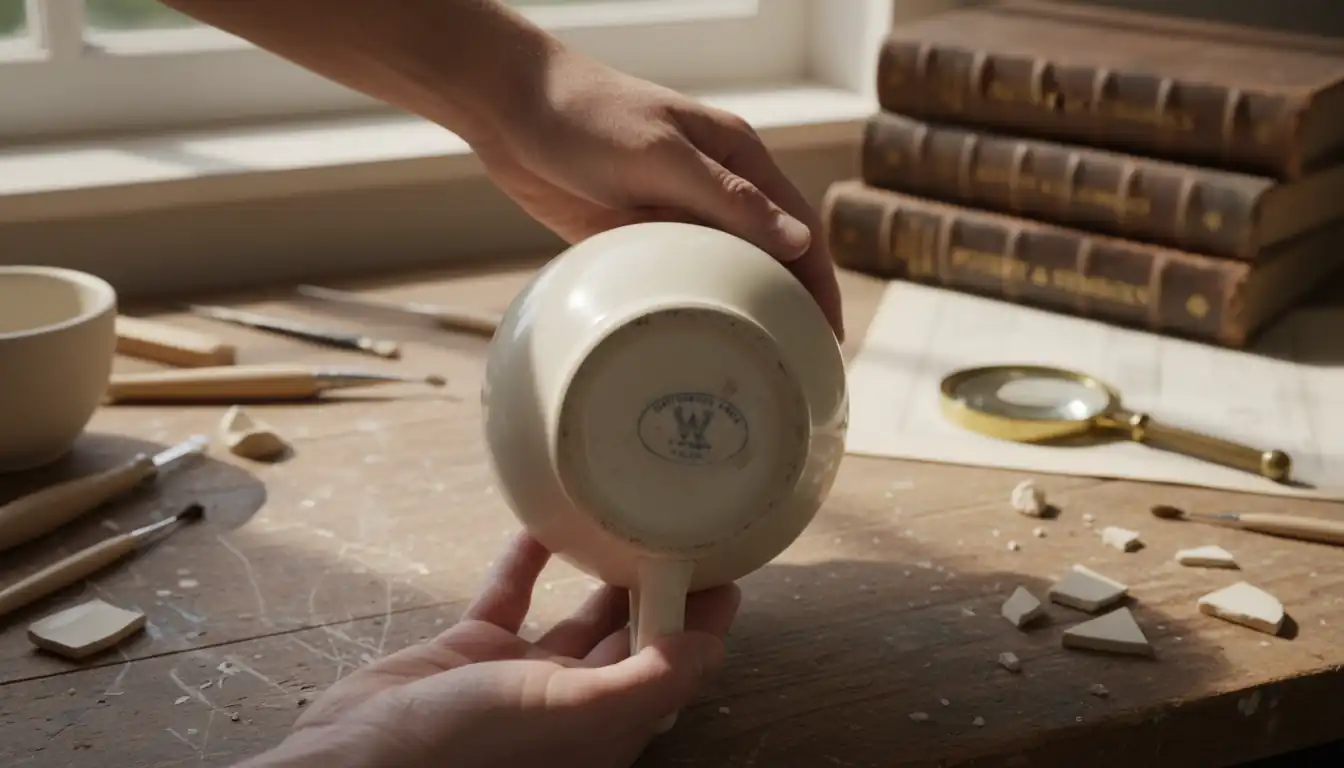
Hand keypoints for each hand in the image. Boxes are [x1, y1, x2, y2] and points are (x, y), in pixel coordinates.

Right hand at [239, 532, 740, 767]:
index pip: (674, 668)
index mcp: (604, 728)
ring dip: (603, 571)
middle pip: (633, 638)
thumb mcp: (569, 714)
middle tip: (683, 527)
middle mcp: (570, 704)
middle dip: (661, 589)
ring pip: (577, 615)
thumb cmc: (465, 751)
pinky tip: (542, 522)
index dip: (703, 622)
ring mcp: (519, 677)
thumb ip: (644, 681)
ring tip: (629, 519)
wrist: (355, 761)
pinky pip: (509, 595)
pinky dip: (526, 559)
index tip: (728, 566)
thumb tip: (711, 646)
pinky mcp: (470, 651)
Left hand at [473, 49, 844, 339]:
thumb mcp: (661, 156)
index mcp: (737, 157)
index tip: (829, 337)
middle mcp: (714, 187)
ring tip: (751, 364)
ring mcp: (674, 212)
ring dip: (738, 311)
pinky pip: (674, 276)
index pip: (798, 227)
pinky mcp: (634, 233)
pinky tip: (691, 341)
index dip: (820, 283)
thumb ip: (727, 198)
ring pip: (722, 271)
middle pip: (767, 256)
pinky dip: (688, 305)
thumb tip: (797, 240)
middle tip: (796, 366)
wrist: (509, 108)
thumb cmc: (587, 115)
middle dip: (788, 306)